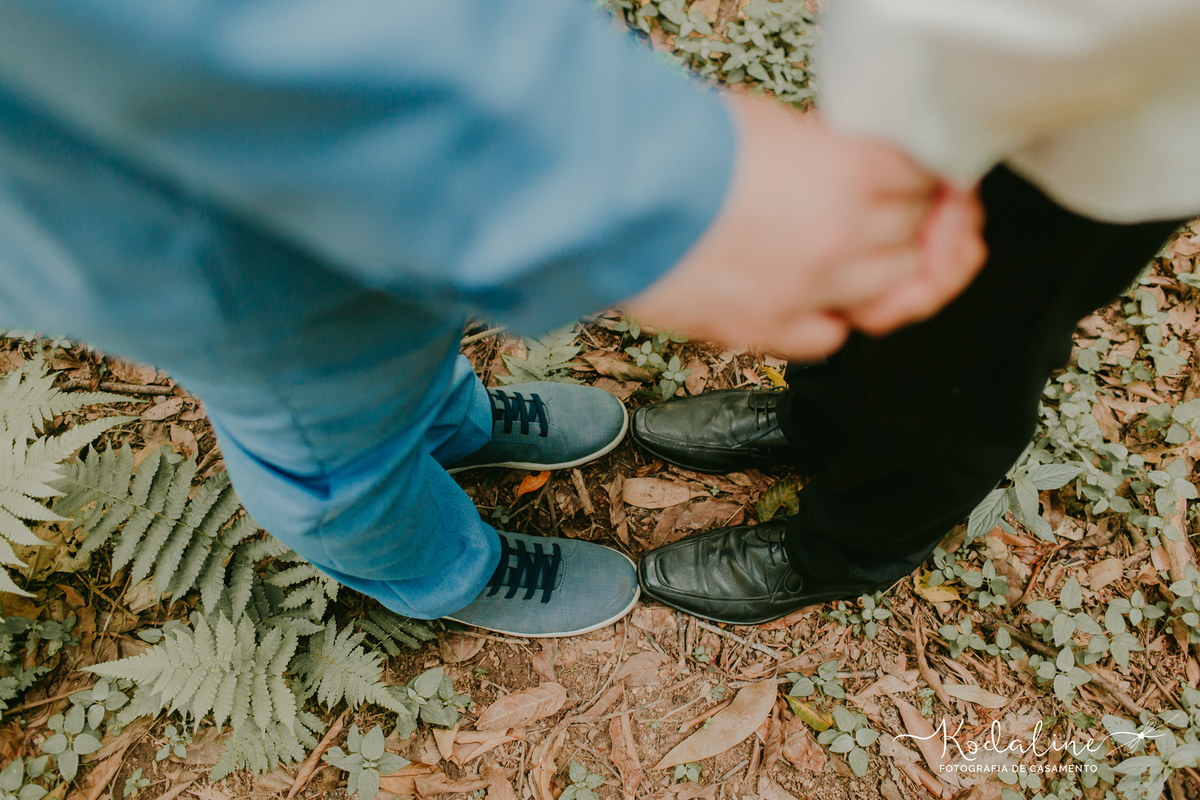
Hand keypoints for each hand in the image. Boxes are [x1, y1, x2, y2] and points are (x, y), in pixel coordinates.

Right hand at [626, 96, 985, 358]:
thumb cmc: (678, 151)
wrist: (615, 199)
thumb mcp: (768, 123)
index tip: (918, 182)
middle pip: (916, 236)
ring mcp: (811, 290)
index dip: (923, 178)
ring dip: (882, 273)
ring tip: (852, 258)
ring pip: (892, 292)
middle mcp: (843, 236)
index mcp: (850, 172)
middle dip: (908, 223)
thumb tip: (840, 161)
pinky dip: (832, 320)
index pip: (924, 179)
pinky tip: (815, 300)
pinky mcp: (769, 329)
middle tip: (889, 216)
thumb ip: (822, 149)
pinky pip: (832, 338)